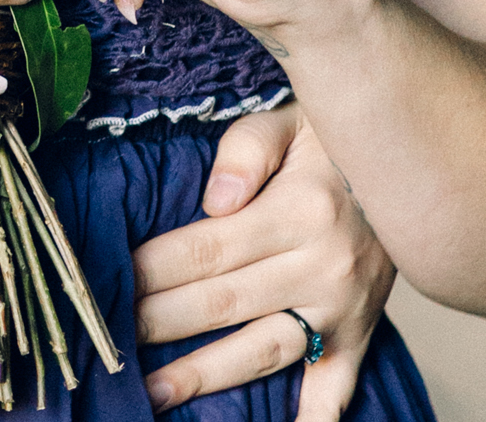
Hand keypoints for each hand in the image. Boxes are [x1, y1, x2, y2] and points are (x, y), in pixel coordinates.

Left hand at [135, 103, 391, 417]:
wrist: (405, 169)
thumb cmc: (327, 141)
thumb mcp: (284, 122)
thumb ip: (245, 152)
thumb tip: (216, 199)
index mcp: (297, 212)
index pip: (208, 249)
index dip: (155, 267)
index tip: (110, 278)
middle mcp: (320, 268)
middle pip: (224, 302)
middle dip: (160, 321)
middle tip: (111, 335)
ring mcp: (341, 310)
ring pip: (263, 351)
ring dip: (206, 375)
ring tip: (154, 392)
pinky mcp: (359, 336)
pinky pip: (334, 388)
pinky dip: (309, 417)